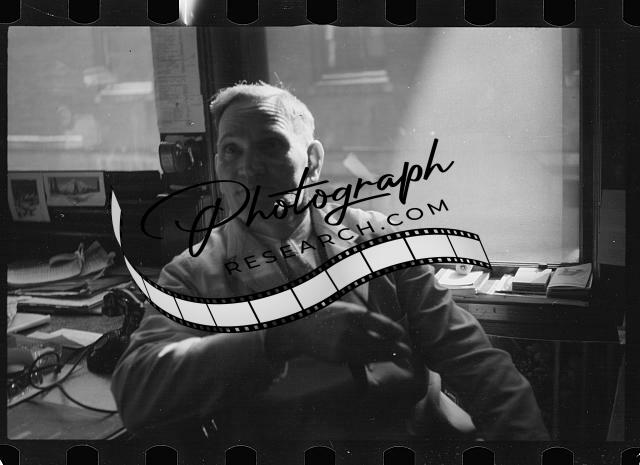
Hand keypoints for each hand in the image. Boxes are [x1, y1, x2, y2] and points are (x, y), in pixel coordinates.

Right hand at [265, 300, 411, 363]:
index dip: (393, 331)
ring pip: (371, 354)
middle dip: (394, 348)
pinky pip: (358, 362)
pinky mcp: (337, 357)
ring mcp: (342, 345)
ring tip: (401, 356)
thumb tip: (388, 330)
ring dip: (387, 356)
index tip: (402, 335)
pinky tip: (380, 361)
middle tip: (407, 352)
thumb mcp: (346, 310)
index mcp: (352, 314)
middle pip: (378, 341)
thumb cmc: (327, 315)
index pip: (379, 323)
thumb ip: (365, 319)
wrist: (299, 327)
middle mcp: (348, 330)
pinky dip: (372, 362)